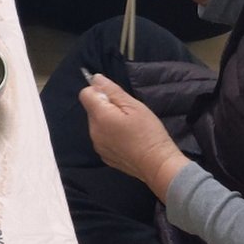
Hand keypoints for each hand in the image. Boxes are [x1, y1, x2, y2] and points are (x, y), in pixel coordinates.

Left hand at [80, 75, 189, 200]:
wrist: (158, 165)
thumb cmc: (149, 134)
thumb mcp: (135, 107)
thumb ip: (112, 91)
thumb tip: (95, 79)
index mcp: (99, 117)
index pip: (85, 94)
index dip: (99, 91)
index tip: (116, 99)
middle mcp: (93, 131)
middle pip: (92, 109)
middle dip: (106, 107)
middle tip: (128, 114)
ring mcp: (98, 145)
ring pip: (97, 124)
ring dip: (108, 121)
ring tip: (129, 128)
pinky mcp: (104, 156)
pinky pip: (102, 138)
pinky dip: (111, 135)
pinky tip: (128, 140)